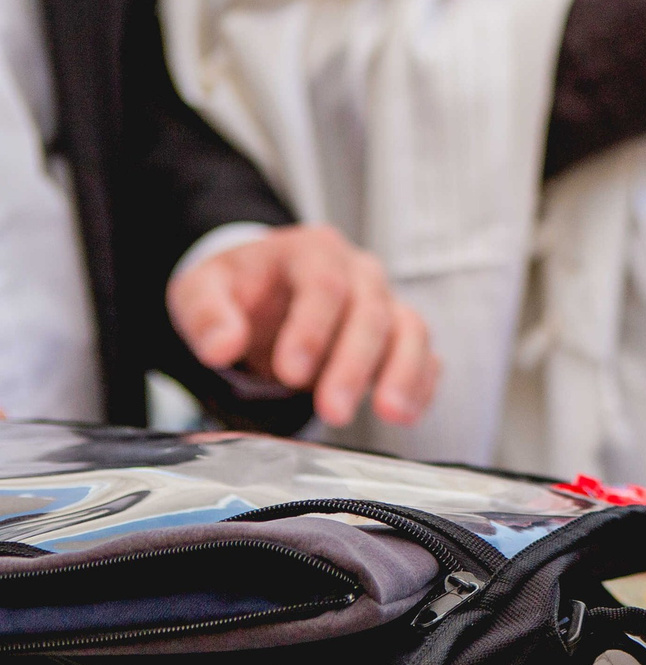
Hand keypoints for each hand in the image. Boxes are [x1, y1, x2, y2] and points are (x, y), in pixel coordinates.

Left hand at [166, 225, 439, 428]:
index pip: (324, 284)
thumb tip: (221, 348)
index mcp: (311, 251)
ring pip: (409, 330)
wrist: (263, 290)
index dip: (312, 330)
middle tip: (334, 410)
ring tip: (392, 413)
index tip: (291, 373)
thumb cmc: (238, 289)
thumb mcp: (201, 290)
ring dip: (402, 372)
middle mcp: (358, 272)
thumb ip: (206, 314)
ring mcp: (384, 301)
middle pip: (370, 312)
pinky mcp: (399, 332)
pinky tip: (408, 411)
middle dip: (354, 365)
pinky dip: (422, 382)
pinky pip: (424, 353)